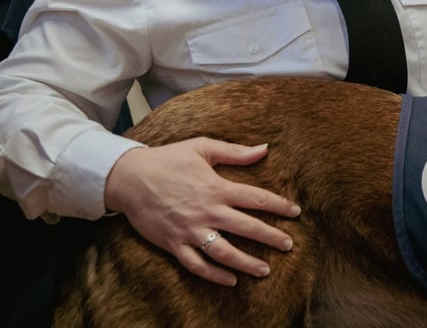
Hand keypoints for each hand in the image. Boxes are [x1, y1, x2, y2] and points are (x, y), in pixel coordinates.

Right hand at [104, 138, 300, 285]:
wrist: (128, 178)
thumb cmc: (168, 159)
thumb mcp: (202, 147)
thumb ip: (235, 151)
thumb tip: (264, 148)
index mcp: (216, 187)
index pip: (256, 199)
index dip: (279, 206)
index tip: (296, 212)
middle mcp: (207, 211)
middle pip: (246, 227)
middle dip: (271, 237)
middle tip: (289, 245)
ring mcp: (190, 230)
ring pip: (224, 252)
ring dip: (246, 263)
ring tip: (265, 270)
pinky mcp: (173, 244)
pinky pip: (197, 265)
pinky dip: (214, 275)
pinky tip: (231, 280)